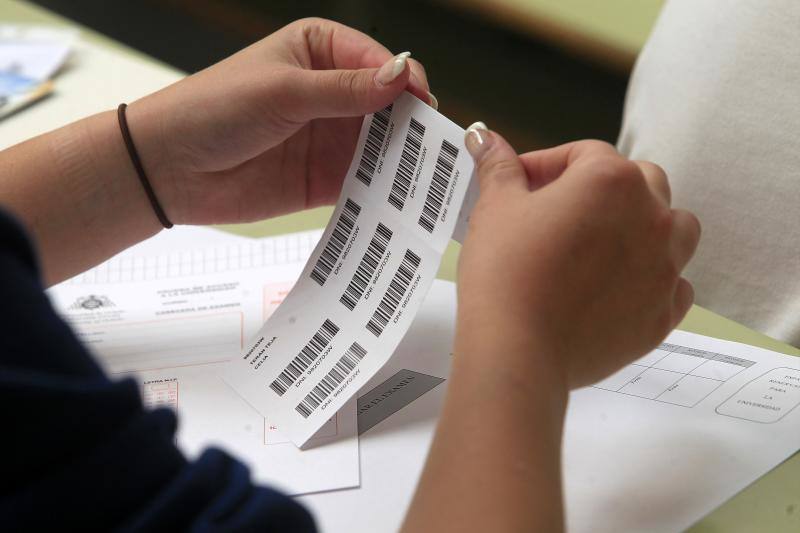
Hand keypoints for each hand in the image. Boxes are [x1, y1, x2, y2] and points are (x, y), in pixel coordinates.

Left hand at [126, 18, 432, 224]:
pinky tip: (399, 200)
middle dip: (411, 124)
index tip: (422, 105)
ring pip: (383, 146)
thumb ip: (344, 90)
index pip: (379, 62)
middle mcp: (332, 92)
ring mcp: (331, 136)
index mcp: (320, 50)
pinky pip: (365, 183)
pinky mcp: (326, 178)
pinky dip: (383, 190)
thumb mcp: (283, 91)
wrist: (170, 168)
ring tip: (424, 177)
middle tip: (434, 146)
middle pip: (389, 106)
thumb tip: (401, 77)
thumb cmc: (214, 109)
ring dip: (402, 160)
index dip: (404, 82)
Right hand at [457, 127, 700, 388]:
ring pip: (674, 227)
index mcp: (611, 180)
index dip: (547, 166)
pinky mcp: (663, 312)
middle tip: (559, 212)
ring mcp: (665, 267)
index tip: (520, 186)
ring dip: (645, 227)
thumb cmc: (506, 273)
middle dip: (603, 189)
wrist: (518, 349)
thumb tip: (484, 138)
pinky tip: (618, 287)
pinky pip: (675, 283)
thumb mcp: (495, 208)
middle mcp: (651, 217)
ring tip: (602, 245)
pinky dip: (653, 278)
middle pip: (640, 181)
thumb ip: (499, 167)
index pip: (584, 154)